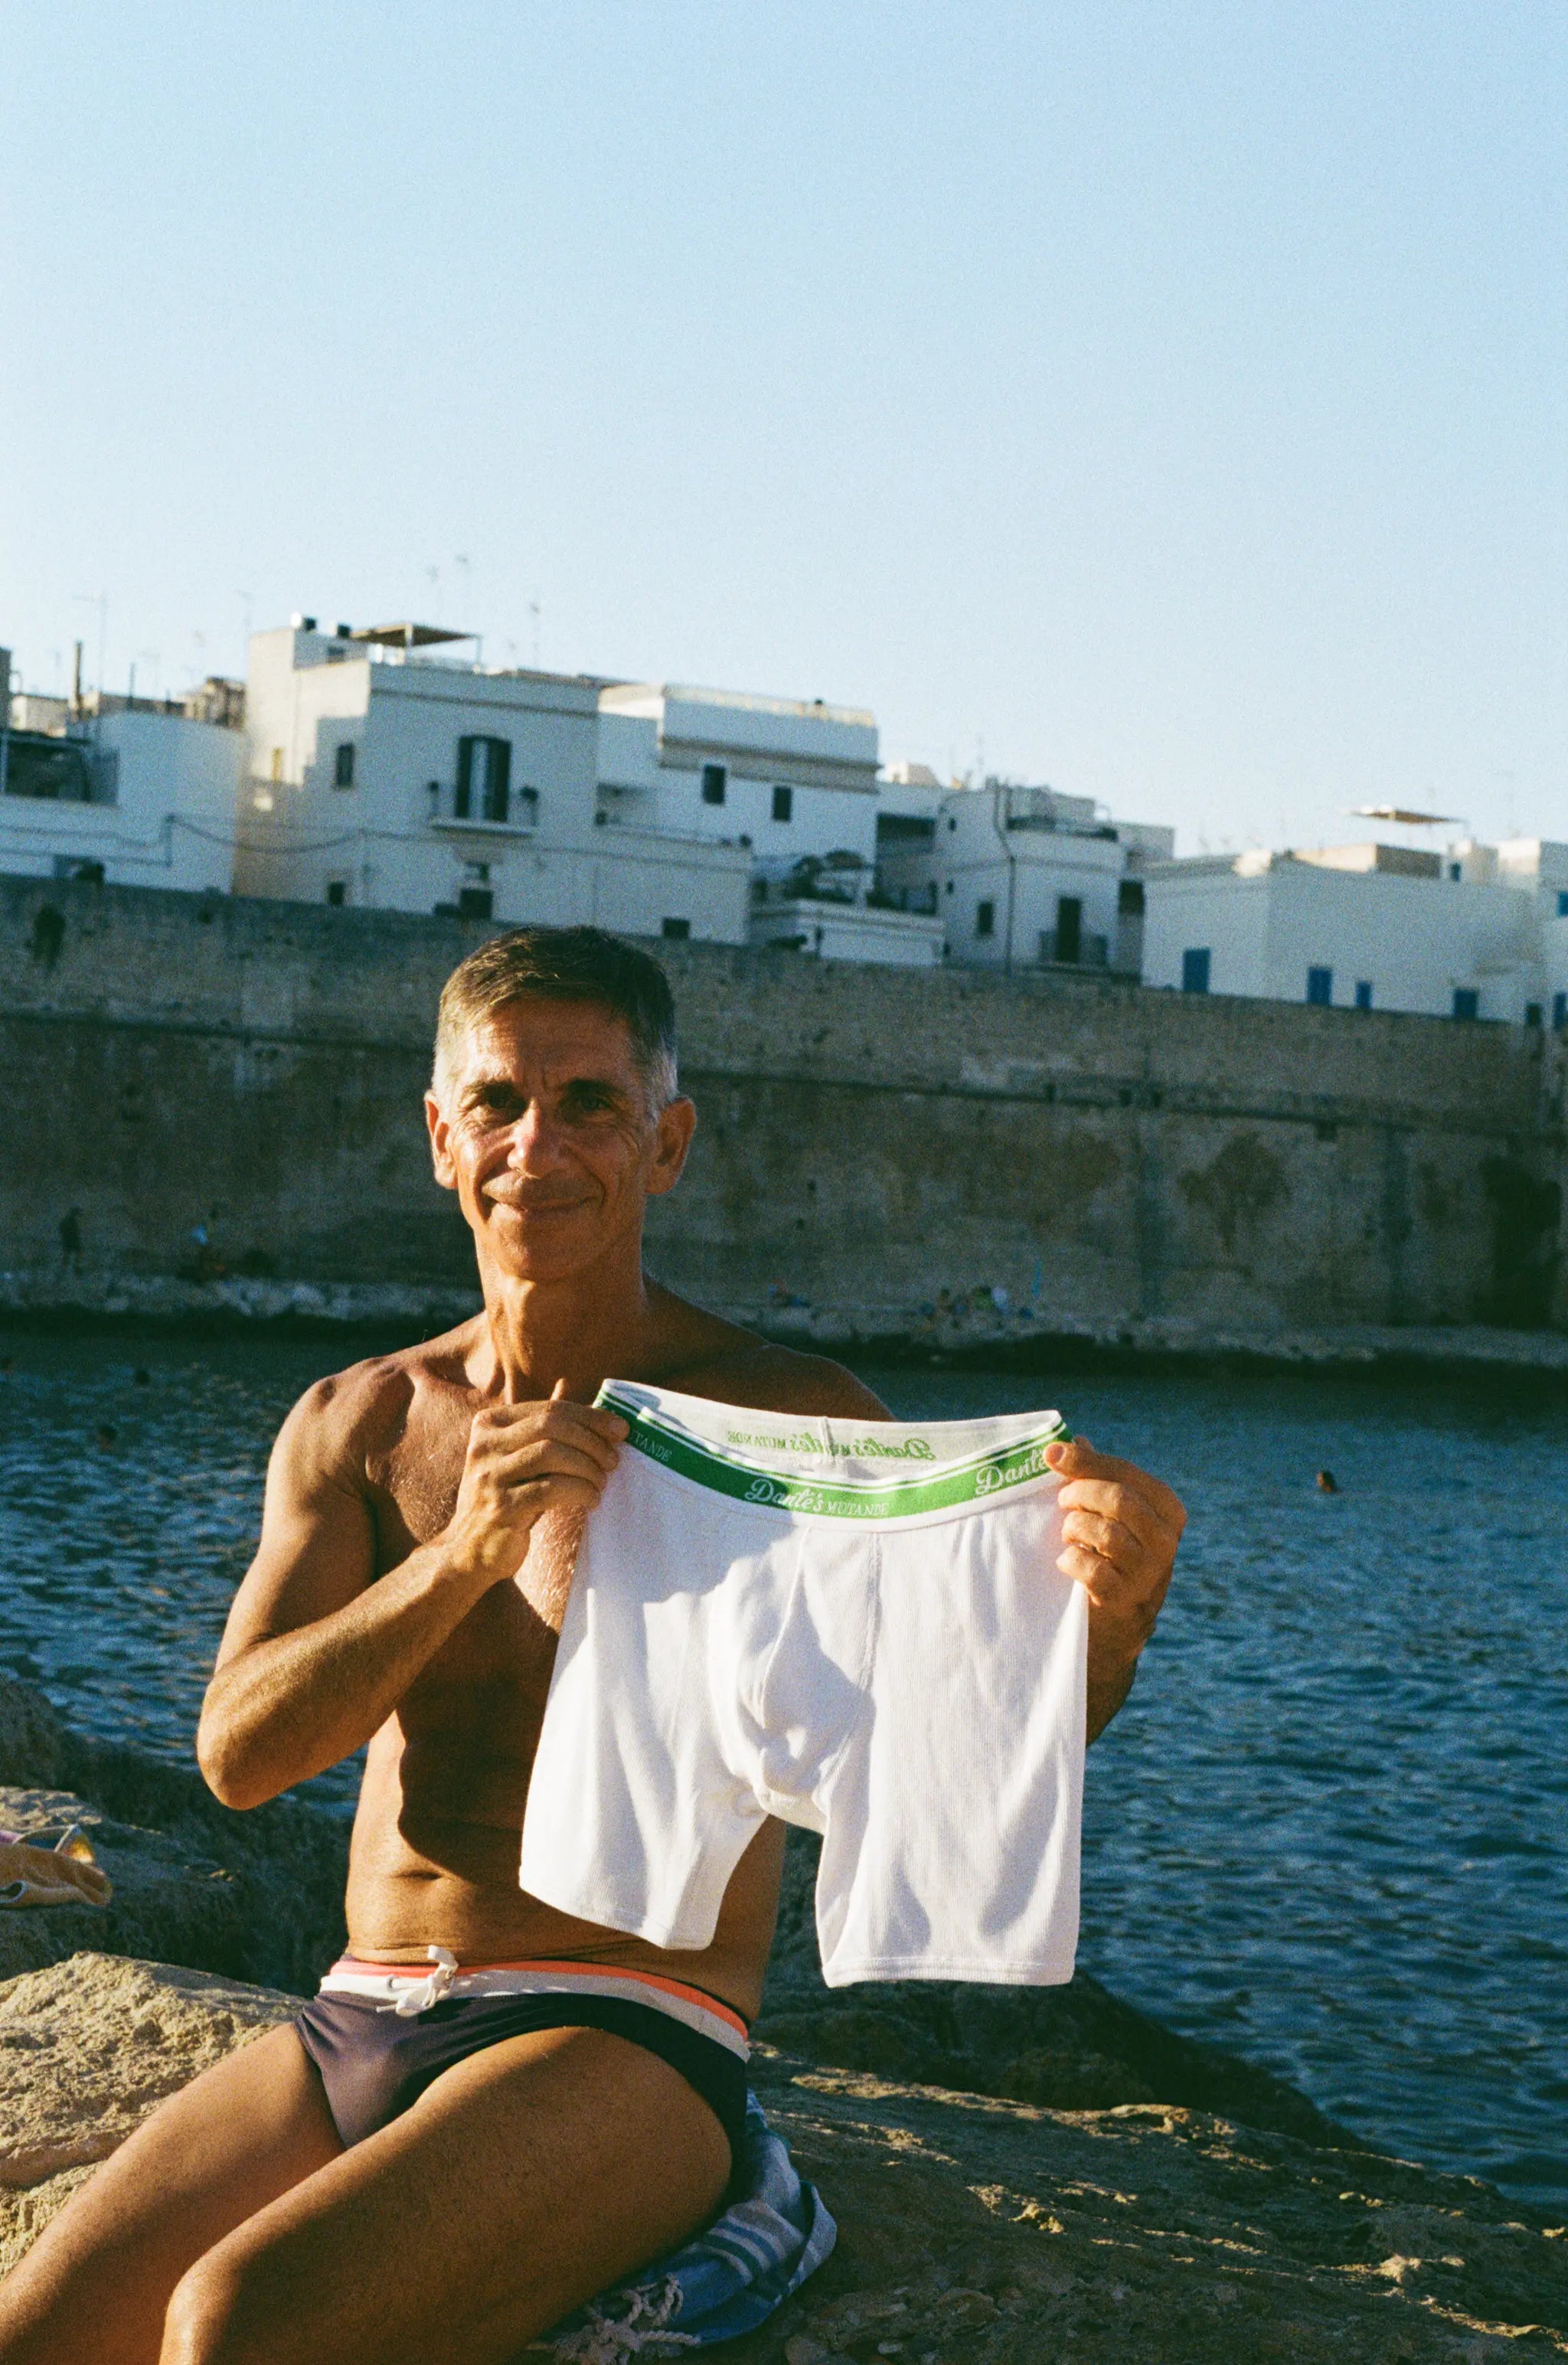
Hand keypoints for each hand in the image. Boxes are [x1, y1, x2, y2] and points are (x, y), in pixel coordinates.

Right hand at [444, 1381, 628, 1584]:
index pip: (549, 1409)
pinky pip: (550, 1489)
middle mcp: (484, 1445)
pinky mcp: (500, 1508)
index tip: (620, 1430)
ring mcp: (489, 1476)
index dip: (590, 1416)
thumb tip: (567, 1383)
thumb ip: (538, 1423)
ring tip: (602, 1482)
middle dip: (591, 1440)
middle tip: (613, 1460)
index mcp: (489, 1424)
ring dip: (588, 1467)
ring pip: (551, 1454)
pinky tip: (591, 1499)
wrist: (468, 1549)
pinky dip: (580, 1491)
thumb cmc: (503, 1496)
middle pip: (551, 1426)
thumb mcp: (516, 1455)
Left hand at [1045, 1435, 1185, 1686]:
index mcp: (1167, 1510)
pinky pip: (1092, 1569)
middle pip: (1118, 1499)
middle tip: (1061, 1503)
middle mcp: (1166, 1541)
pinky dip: (1071, 1560)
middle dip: (1079, 1495)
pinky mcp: (1126, 1601)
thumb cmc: (1107, 1555)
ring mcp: (1150, 1574)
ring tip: (1067, 1536)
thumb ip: (1096, 1478)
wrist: (1111, 1625)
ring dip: (1073, 1529)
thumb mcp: (1109, 1514)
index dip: (1085, 1461)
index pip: (1125, 1473)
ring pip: (1105, 1533)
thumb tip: (1075, 1440)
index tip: (1051, 1455)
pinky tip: (1066, 1561)